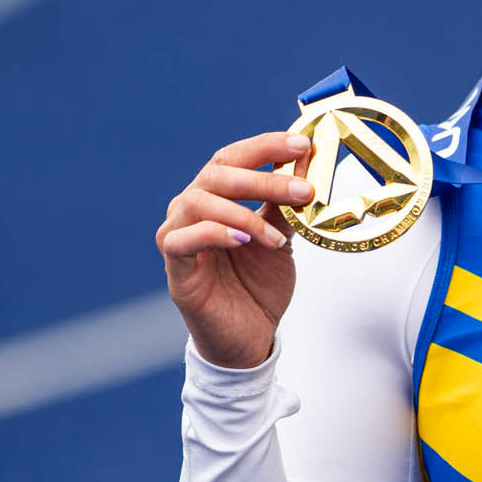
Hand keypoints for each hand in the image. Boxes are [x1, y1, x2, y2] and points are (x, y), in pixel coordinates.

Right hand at [156, 132, 313, 368]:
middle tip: (303, 191)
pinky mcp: (176, 269)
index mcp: (216, 196)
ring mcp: (179, 236)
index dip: (265, 146)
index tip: (301, 144)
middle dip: (264, 179)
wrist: (250, 338)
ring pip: (199, 203)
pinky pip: (183, 241)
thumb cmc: (259, 286)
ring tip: (276, 238)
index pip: (233, 158)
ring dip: (244, 214)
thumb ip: (285, 204)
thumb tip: (305, 162)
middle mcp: (191, 209)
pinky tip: (242, 241)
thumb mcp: (280, 237)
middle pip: (218, 175)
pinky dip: (214, 234)